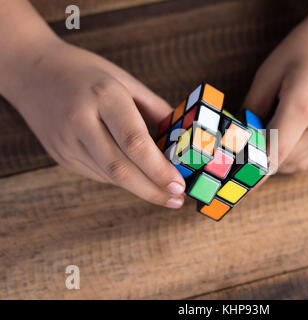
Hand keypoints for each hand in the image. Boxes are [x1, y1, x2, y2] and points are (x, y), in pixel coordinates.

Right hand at [4, 39, 185, 207]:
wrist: (31, 72)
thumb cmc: (86, 73)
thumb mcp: (125, 80)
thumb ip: (155, 109)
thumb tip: (182, 139)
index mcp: (103, 96)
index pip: (134, 142)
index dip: (158, 169)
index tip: (180, 184)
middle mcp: (81, 122)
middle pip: (120, 169)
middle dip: (153, 190)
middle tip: (177, 199)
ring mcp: (67, 143)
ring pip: (110, 177)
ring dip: (141, 188)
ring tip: (166, 193)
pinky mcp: (61, 157)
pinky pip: (99, 174)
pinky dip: (123, 180)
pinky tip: (139, 179)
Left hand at [244, 0, 307, 173]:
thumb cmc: (305, 47)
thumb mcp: (269, 73)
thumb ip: (254, 108)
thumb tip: (243, 134)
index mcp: (303, 107)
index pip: (274, 153)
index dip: (254, 173)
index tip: (239, 188)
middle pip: (284, 162)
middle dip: (260, 163)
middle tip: (241, 156)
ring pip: (298, 163)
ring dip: (276, 161)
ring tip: (261, 144)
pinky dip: (291, 156)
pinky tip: (282, 141)